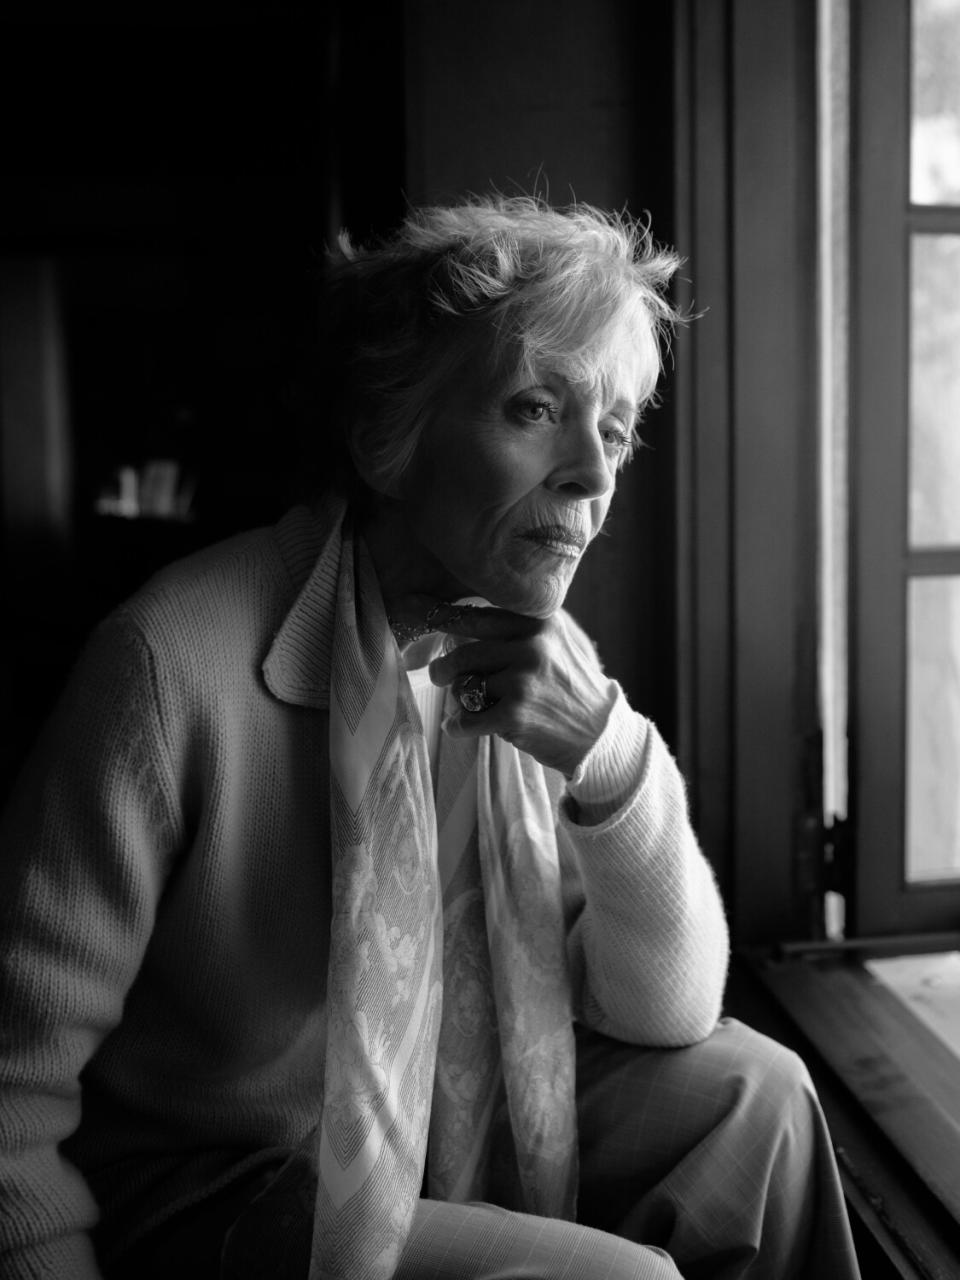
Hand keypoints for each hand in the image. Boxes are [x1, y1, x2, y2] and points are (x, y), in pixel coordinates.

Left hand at [428, 606, 614, 777]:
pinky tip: (462, 727)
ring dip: (461, 698)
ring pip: (463, 684)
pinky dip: (458, 726)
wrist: (600, 735)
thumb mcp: (556, 643)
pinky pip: (465, 717)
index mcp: (539, 621)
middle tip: (439, 674)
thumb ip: (518, 626)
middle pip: (463, 650)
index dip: (442, 616)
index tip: (415, 607)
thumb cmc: (569, 688)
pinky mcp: (515, 714)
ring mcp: (523, 679)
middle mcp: (531, 645)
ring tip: (474, 706)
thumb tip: (459, 614)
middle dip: (444, 667)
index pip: (477, 615)